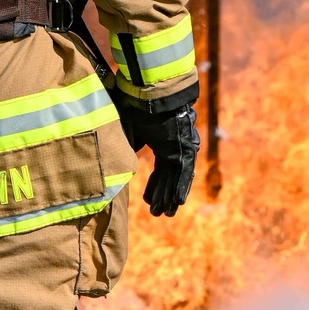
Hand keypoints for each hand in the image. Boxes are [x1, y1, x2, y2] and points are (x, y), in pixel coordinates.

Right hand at [118, 97, 199, 217]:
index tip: (148, 201)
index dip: (154, 187)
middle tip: (160, 213)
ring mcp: (181, 149)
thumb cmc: (139, 108)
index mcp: (163, 143)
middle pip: (169, 178)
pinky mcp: (185, 149)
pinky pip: (183, 173)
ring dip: (171, 197)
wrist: (152, 95)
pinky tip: (179, 202)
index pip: (160, 171)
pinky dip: (180, 187)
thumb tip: (122, 160)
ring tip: (167, 214)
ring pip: (176, 178)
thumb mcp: (131, 131)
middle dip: (163, 197)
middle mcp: (174, 148)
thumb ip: (130, 147)